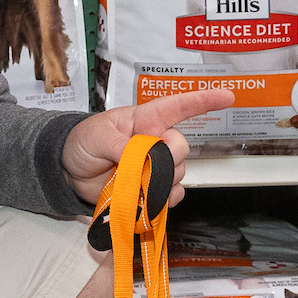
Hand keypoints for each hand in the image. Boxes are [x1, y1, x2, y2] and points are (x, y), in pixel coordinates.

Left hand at [61, 88, 236, 207]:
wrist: (69, 171)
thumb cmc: (83, 142)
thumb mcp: (96, 135)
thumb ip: (119, 144)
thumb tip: (140, 156)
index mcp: (146, 120)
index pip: (179, 106)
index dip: (204, 101)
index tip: (228, 97)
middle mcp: (156, 141)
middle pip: (181, 147)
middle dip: (168, 157)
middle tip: (143, 163)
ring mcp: (156, 167)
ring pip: (178, 174)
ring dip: (160, 181)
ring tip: (132, 181)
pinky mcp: (152, 189)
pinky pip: (172, 196)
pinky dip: (163, 200)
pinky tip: (150, 199)